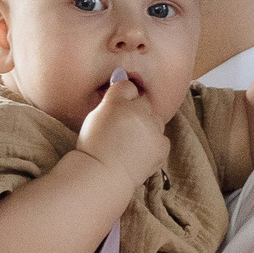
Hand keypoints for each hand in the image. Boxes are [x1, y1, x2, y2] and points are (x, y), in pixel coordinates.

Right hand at [73, 71, 168, 185]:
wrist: (101, 175)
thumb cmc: (92, 148)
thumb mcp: (95, 116)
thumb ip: (111, 97)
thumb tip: (122, 76)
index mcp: (118, 102)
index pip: (128, 87)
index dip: (123, 98)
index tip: (116, 110)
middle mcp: (139, 111)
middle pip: (144, 104)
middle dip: (137, 112)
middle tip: (121, 130)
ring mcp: (153, 129)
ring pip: (154, 121)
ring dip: (147, 128)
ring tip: (129, 144)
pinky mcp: (162, 146)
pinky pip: (161, 139)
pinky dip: (153, 144)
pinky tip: (139, 153)